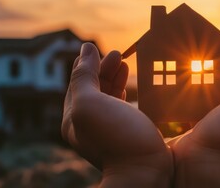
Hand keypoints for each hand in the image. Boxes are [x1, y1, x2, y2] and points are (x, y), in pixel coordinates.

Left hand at [62, 43, 172, 187]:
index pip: (78, 84)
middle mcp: (89, 123)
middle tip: (116, 53)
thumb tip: (85, 49)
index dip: (87, 64)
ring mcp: (109, 127)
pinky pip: (122, 106)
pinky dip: (125, 91)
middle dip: (102, 68)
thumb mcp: (91, 103)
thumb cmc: (116, 136)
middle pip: (94, 88)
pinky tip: (131, 85)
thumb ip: (84, 76)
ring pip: (108, 96)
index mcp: (74, 117)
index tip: (99, 48)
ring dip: (114, 77)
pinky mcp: (127, 130)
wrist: (145, 170)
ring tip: (123, 63)